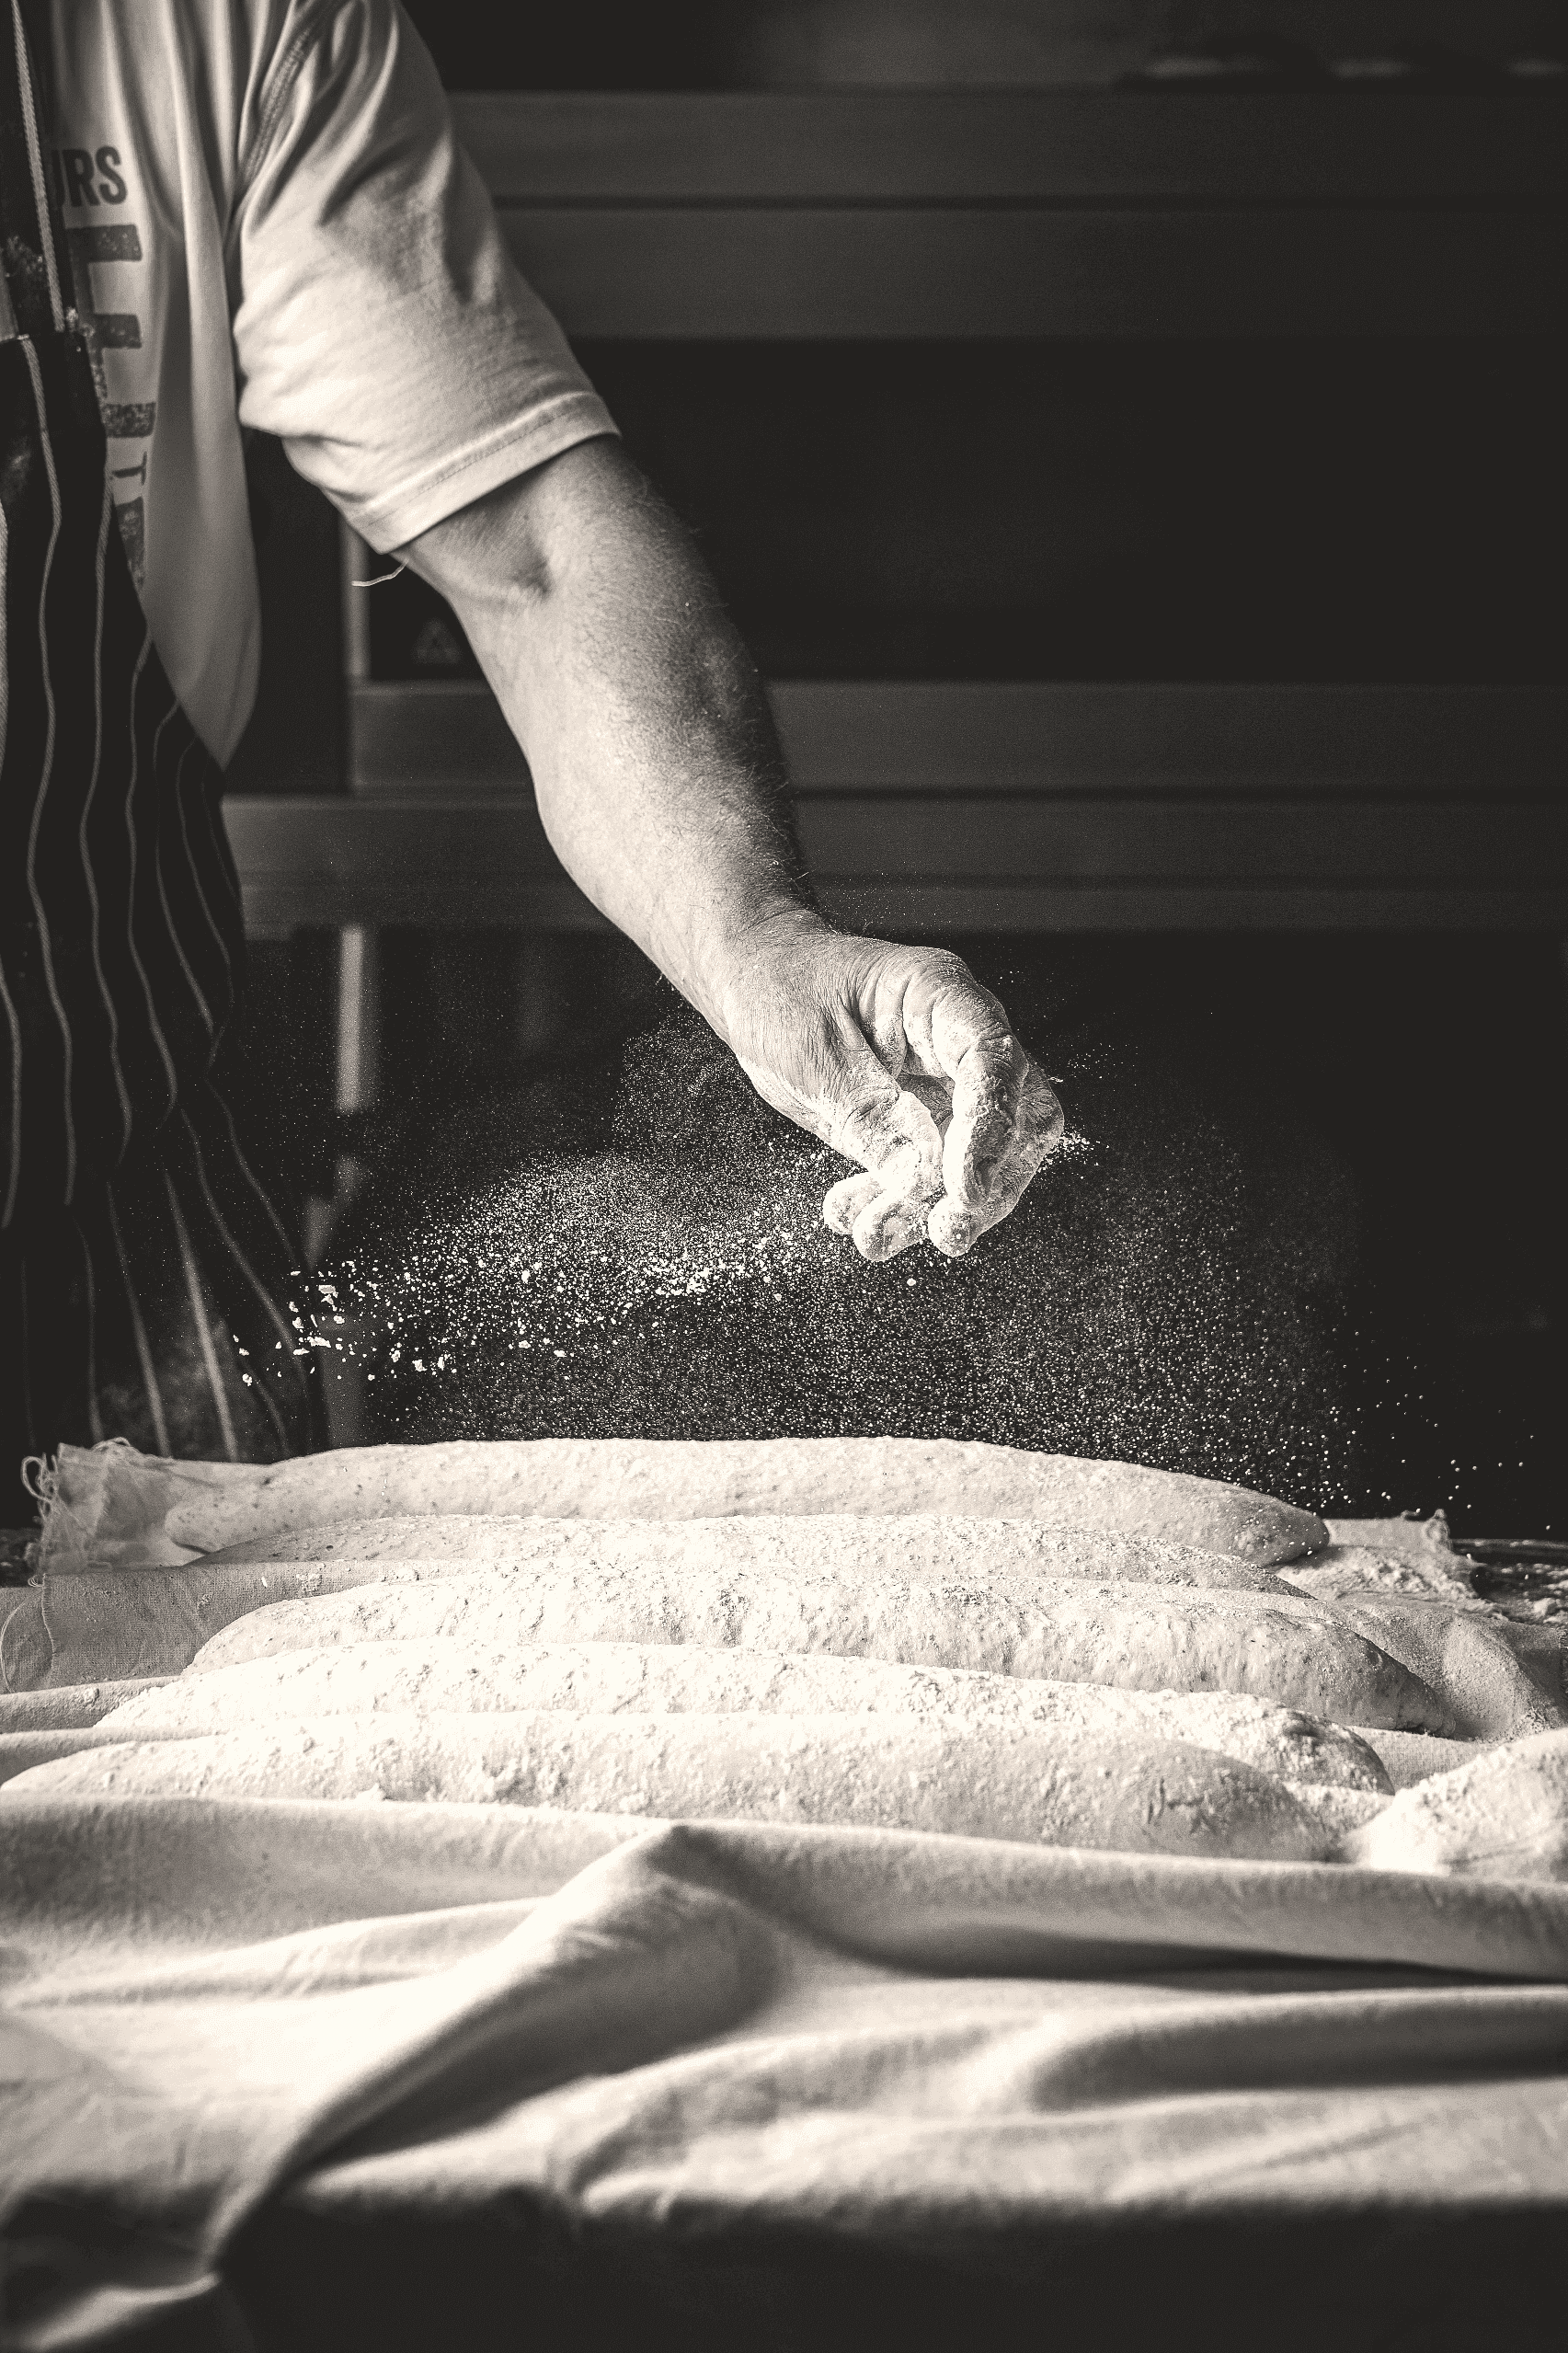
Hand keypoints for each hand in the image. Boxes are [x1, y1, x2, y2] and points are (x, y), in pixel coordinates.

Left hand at [716, 914, 1063, 1260]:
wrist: (749, 982)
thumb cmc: (779, 988)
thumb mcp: (813, 1051)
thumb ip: (869, 1113)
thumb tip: (923, 1179)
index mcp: (939, 997)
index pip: (993, 1059)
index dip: (992, 1127)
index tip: (966, 1188)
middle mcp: (955, 1042)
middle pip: (1018, 1119)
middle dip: (987, 1186)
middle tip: (945, 1232)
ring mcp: (942, 1086)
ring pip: (976, 1162)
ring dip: (931, 1209)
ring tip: (872, 1235)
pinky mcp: (917, 1124)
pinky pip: (928, 1175)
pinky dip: (896, 1206)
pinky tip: (852, 1215)